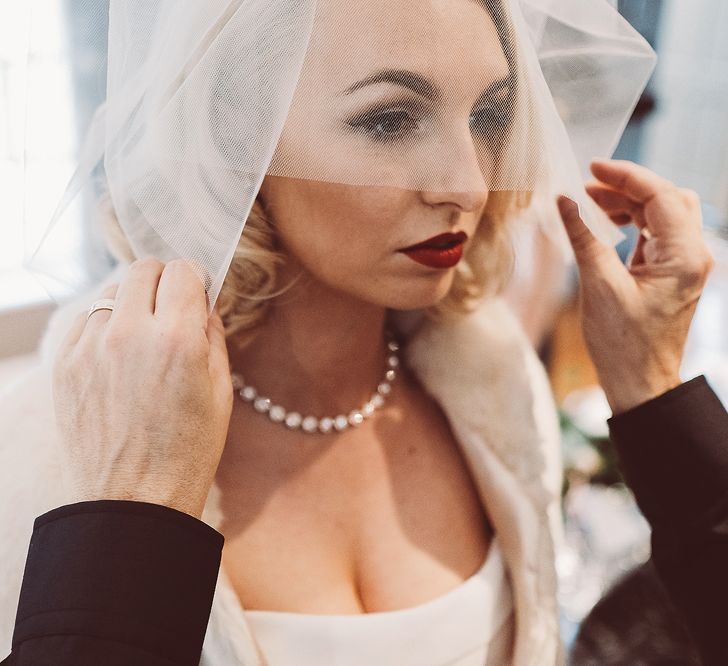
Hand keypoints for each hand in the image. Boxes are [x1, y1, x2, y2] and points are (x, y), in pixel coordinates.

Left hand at [53, 259, 232, 517]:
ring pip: (112, 289)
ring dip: (133, 301)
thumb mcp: (221, 392)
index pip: (182, 271)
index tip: (196, 294)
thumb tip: (203, 304)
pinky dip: (105, 324)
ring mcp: (91, 347)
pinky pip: (86, 318)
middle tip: (171, 309)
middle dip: (163, 282)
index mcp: (178, 340)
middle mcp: (130, 333)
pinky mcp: (65, 363)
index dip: (195, 280)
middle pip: (143, 269)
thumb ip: (213, 336)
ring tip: (143, 334)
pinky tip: (118, 353)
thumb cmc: (187, 450)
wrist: (133, 498)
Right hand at [557, 159, 713, 414]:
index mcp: (684, 256)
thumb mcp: (598, 286)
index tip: (593, 167)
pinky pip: (657, 234)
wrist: (639, 383)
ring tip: (591, 201)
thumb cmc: (622, 343)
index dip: (625, 176)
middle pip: (668, 199)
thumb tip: (565, 200)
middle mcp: (693, 255)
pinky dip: (633, 223)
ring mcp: (685, 264)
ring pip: (663, 214)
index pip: (660, 196)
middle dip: (629, 186)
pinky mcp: (672, 273)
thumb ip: (583, 237)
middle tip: (589, 184)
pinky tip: (607, 224)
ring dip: (629, 203)